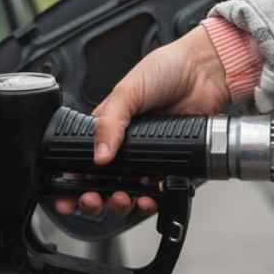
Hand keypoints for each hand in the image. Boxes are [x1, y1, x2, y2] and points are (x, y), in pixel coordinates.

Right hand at [53, 25, 229, 216]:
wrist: (205, 72)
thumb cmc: (166, 70)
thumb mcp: (128, 90)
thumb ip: (110, 122)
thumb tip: (99, 154)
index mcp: (108, 128)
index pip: (83, 160)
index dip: (74, 181)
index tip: (68, 195)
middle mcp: (126, 146)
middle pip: (103, 184)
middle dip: (94, 199)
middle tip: (93, 200)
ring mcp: (149, 157)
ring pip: (129, 193)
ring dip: (121, 203)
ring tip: (121, 199)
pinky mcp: (172, 164)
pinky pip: (158, 191)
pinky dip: (151, 200)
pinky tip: (147, 198)